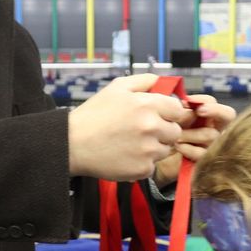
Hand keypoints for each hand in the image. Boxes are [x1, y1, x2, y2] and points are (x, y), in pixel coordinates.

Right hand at [68, 74, 188, 180]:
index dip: (169, 113)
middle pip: (175, 132)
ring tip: (132, 144)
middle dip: (163, 132)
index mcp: (148, 104)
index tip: (159, 117)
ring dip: (154, 148)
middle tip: (143, 132)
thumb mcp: (117, 87)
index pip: (178, 110)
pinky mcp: (142, 169)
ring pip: (165, 150)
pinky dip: (142, 163)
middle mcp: (151, 127)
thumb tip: (165, 83)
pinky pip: (152, 166)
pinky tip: (126, 156)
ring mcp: (148, 150)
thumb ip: (145, 81)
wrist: (72, 144)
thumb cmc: (93, 115)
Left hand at [152, 94, 236, 186]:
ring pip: (211, 134)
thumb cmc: (167, 136)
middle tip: (199, 111)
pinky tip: (177, 148)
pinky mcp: (207, 161)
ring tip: (175, 137)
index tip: (187, 102)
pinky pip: (202, 153)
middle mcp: (215, 129)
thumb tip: (184, 104)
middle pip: (228, 114)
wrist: (160, 158)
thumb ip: (180, 111)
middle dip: (214, 110)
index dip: (203, 100)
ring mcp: (214, 146)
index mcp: (207, 117)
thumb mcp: (172, 120)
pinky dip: (188, 148)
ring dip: (190, 133)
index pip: (213, 102)